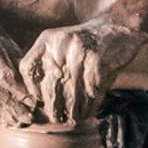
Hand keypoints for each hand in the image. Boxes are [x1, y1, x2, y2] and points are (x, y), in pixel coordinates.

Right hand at [0, 19, 37, 126]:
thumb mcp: (5, 41)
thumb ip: (17, 62)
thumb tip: (34, 88)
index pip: (4, 74)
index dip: (19, 91)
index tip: (33, 102)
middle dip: (13, 105)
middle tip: (29, 117)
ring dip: (3, 113)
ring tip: (18, 122)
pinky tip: (3, 118)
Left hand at [19, 17, 147, 124]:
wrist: (119, 27)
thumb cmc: (88, 46)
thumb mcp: (63, 48)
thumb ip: (50, 67)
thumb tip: (42, 104)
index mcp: (47, 39)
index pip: (28, 68)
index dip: (33, 89)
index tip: (41, 102)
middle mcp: (60, 43)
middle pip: (49, 86)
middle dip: (54, 108)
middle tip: (59, 120)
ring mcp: (79, 51)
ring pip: (72, 92)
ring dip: (75, 111)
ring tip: (77, 119)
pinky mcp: (97, 59)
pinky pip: (90, 90)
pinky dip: (91, 104)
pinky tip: (90, 110)